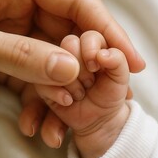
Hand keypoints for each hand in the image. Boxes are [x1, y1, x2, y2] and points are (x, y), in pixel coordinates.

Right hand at [35, 31, 130, 157]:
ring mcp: (53, 65)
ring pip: (50, 61)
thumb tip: (103, 54)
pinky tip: (67, 102)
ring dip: (66, 82)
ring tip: (77, 97)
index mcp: (91, 42)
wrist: (97, 123)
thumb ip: (119, 62)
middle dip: (80, 67)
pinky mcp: (42, 82)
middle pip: (69, 43)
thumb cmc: (109, 95)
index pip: (88, 34)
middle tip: (88, 84)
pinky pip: (38, 84)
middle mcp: (71, 50)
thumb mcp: (120, 79)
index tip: (95, 66)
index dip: (91, 48)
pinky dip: (53, 95)